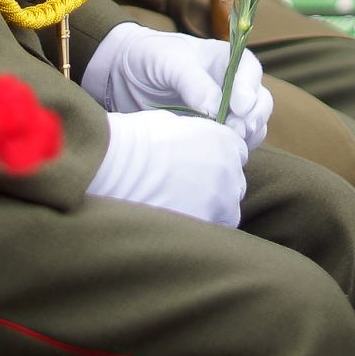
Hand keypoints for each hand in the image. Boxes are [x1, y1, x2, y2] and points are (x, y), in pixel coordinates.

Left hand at [81, 23, 270, 148]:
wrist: (122, 77)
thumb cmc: (148, 58)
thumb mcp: (168, 61)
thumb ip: (193, 82)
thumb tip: (217, 109)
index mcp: (225, 60)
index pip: (249, 71)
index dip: (249, 89)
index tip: (240, 107)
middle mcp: (231, 85)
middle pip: (259, 101)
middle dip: (253, 117)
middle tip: (237, 130)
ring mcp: (224, 111)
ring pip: (252, 125)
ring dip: (246, 136)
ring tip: (230, 144)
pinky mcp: (213, 132)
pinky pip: (234, 144)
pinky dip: (233, 150)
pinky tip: (219, 154)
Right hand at [88, 110, 247, 226]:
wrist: (117, 165)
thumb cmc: (135, 140)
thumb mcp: (170, 124)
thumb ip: (192, 137)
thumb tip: (188, 146)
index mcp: (223, 140)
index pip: (237, 155)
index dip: (219, 162)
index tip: (203, 169)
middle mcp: (229, 169)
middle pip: (236, 184)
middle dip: (219, 188)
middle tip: (190, 192)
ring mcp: (220, 199)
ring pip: (229, 211)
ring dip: (213, 211)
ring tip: (185, 211)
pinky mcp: (205, 223)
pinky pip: (212, 231)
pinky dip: (200, 229)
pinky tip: (180, 226)